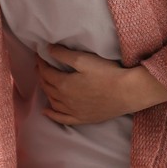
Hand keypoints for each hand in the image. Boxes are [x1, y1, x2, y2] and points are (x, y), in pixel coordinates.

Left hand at [37, 44, 166, 125]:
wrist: (127, 92)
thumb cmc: (106, 73)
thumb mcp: (83, 59)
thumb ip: (63, 54)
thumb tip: (47, 49)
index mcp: (64, 84)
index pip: (46, 72)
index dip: (41, 63)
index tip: (39, 55)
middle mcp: (65, 100)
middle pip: (47, 87)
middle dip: (42, 75)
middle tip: (41, 66)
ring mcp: (74, 111)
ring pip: (53, 101)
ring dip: (46, 91)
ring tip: (44, 82)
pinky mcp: (83, 118)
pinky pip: (62, 118)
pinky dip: (52, 115)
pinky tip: (46, 112)